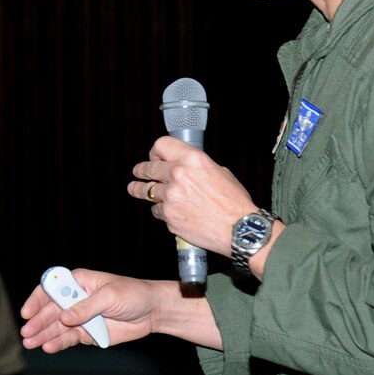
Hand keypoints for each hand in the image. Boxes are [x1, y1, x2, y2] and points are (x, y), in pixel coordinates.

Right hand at [18, 269, 167, 353]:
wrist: (152, 312)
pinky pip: (69, 339)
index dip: (37, 300)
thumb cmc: (132, 295)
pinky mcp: (87, 333)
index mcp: (78, 282)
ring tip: (30, 343)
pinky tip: (48, 347)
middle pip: (50, 310)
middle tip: (26, 333)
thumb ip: (86, 308)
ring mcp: (80, 317)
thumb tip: (65, 318)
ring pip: (56, 327)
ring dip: (43, 334)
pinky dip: (58, 343)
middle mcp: (75, 299)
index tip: (27, 312)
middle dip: (37, 322)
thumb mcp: (110, 297)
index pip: (51, 288)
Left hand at [133, 136, 259, 256]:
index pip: (161, 145)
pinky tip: (167, 211)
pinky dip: (161, 211)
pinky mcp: (168, 216)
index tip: (154, 156)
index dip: (156, 151)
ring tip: (134, 188)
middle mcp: (178, 175)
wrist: (239, 229)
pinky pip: (157, 210)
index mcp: (193, 160)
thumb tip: (186, 167)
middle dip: (142, 170)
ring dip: (139, 189)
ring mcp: (171, 196)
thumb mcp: (220, 172)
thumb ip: (197, 167)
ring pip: (146, 190)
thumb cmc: (234, 202)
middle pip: (148, 168)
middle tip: (139, 172)